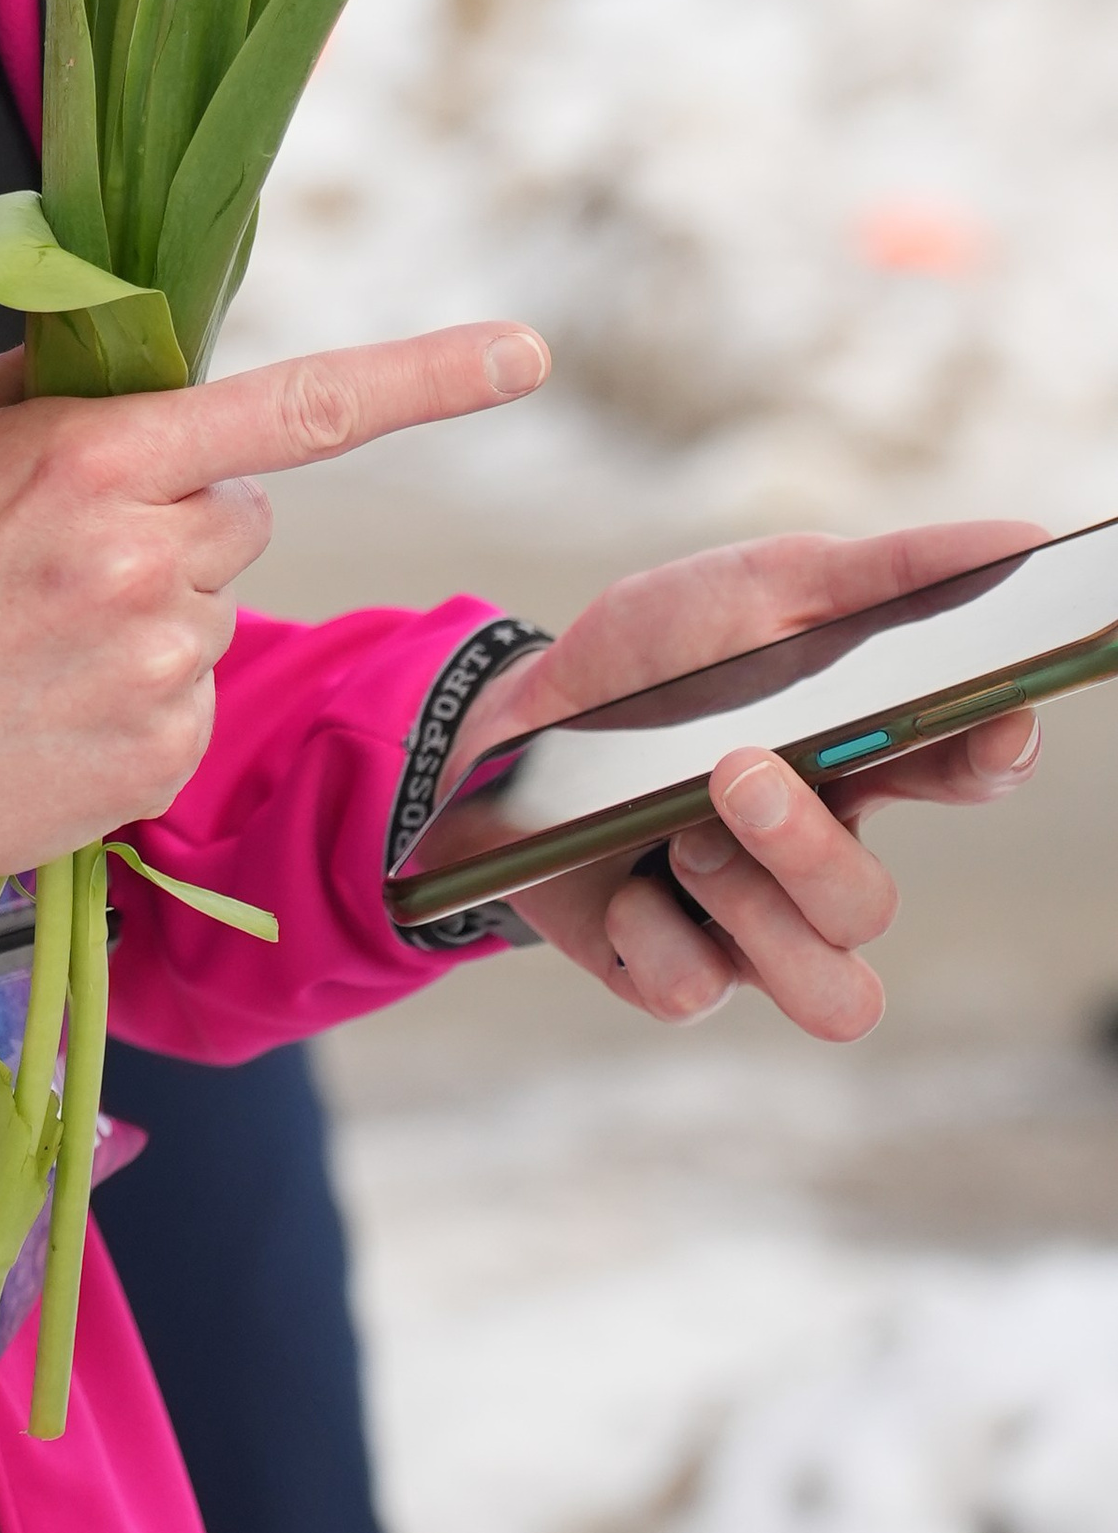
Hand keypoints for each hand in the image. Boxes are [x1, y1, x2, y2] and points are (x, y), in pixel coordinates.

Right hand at [0, 320, 550, 879]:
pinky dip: (144, 695)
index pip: (299, 405)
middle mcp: (149, 556)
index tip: (524, 353)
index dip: (425, 375)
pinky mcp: (169, 751)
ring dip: (157, 610)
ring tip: (43, 640)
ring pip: (219, 604)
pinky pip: (197, 693)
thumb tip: (142, 343)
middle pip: (244, 510)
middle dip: (183, 519)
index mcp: (99, 455)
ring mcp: (166, 663)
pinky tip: (56, 702)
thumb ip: (51, 375)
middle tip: (63, 558)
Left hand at [441, 522, 1049, 1037]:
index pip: (966, 774)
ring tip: (681, 835)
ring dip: (752, 907)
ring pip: (828, 991)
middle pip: (872, 906)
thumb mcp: (754, 590)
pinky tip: (624, 880)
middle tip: (736, 773)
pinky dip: (656, 933)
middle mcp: (817, 856)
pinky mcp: (672, 969)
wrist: (509, 722)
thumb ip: (882, 576)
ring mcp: (749, 926)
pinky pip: (697, 993)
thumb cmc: (649, 659)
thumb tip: (1023, 539)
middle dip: (808, 848)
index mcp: (857, 761)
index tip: (990, 722)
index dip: (994, 759)